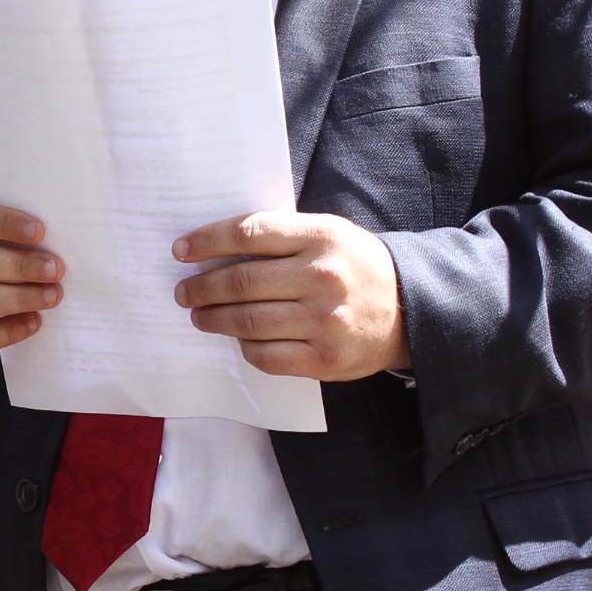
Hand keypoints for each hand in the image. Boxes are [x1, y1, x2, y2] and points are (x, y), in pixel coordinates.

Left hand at [173, 212, 410, 380]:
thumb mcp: (327, 235)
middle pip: (240, 282)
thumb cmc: (355, 266)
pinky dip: (245, 347)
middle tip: (183, 291)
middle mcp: (323, 277)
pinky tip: (238, 338)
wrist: (411, 310)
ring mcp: (325, 320)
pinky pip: (266, 355)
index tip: (181, 250)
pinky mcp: (326, 358)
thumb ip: (280, 237)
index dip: (207, 241)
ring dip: (213, 318)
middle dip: (201, 287)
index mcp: (321, 237)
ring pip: (248, 321)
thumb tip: (213, 248)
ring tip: (199, 315)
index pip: (248, 232)